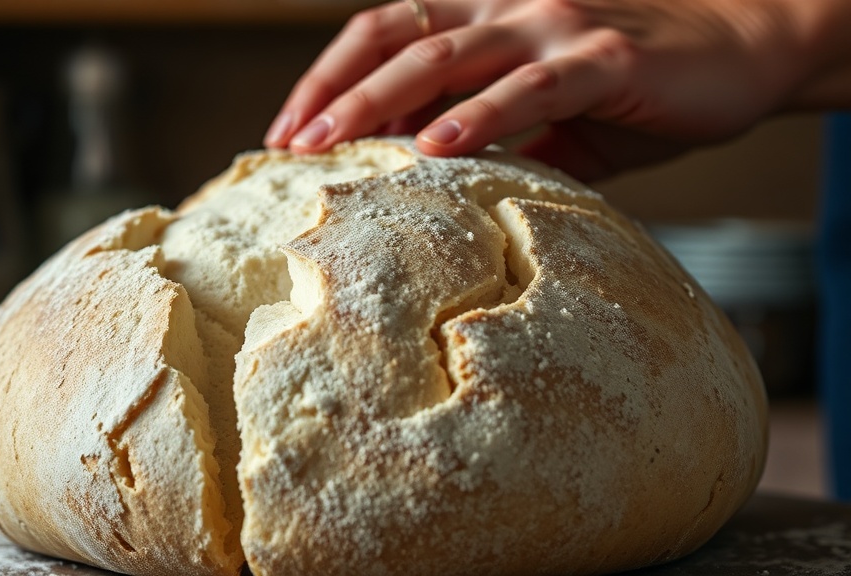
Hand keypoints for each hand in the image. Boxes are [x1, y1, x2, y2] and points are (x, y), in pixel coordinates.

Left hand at [264, 0, 846, 180]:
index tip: (288, 132)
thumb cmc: (636, 92)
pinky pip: (531, 85)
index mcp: (485, 21)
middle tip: (289, 146)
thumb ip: (495, 149)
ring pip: (448, 53)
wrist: (742, 54)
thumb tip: (435, 200)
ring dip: (381, 101)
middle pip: (398, 38)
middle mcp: (508, 10)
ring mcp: (554, 26)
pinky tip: (437, 147)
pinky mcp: (605, 56)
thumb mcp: (550, 125)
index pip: (386, 35)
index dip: (330, 76)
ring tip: (332, 146)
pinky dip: (480, 115)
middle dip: (335, 92)